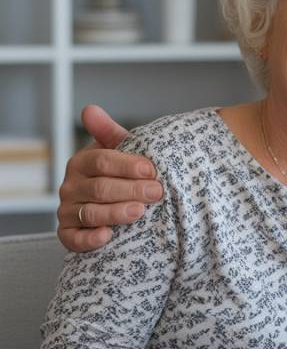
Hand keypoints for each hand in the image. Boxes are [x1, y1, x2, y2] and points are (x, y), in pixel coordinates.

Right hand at [57, 105, 161, 251]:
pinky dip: (90, 239)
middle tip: (157, 192)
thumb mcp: (120, 151)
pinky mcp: (69, 234)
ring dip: (116, 212)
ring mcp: (68, 211)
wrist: (117, 204)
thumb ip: (109, 132)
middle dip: (131, 190)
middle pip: (100, 188)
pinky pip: (74, 239)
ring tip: (140, 211)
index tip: (152, 170)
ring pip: (91, 212)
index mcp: (82, 162)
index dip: (127, 165)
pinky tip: (108, 236)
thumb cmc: (122, 174)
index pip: (102, 161)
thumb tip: (89, 109)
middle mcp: (71, 186)